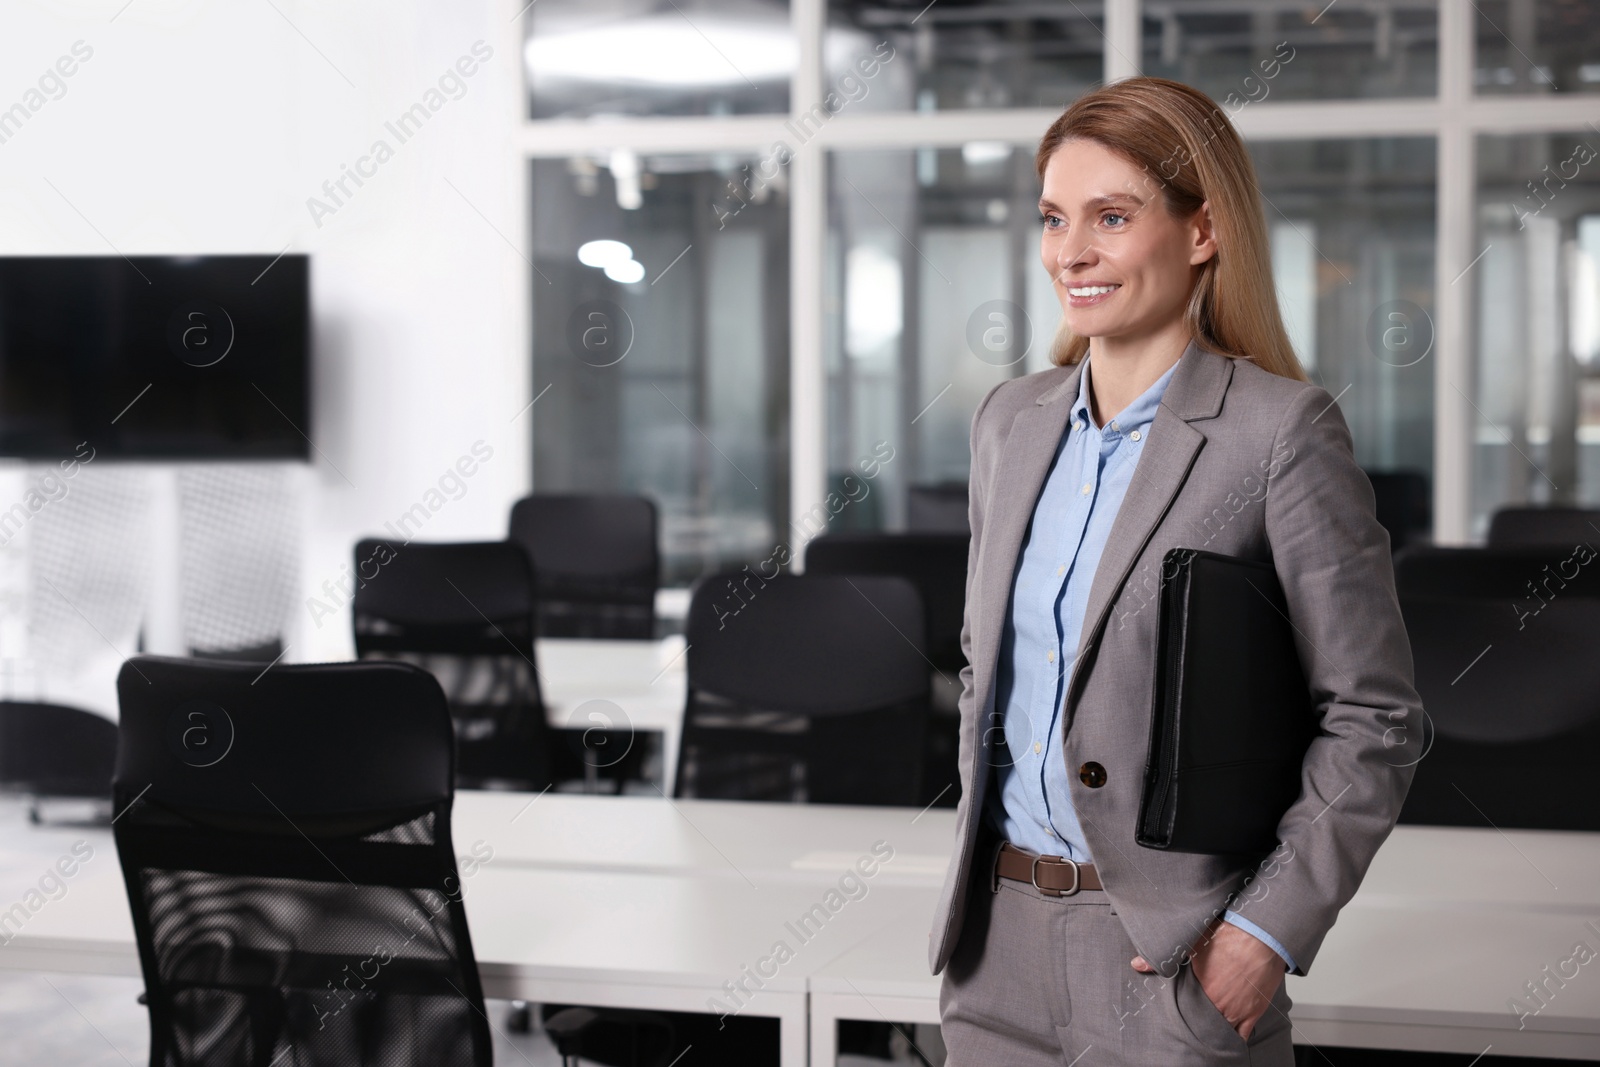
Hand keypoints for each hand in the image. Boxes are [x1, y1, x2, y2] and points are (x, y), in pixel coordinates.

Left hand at [1131, 920, 1283, 1038]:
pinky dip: (1235, 1037)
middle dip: (1197, 1022)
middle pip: (1203, 1022)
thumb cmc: (1228, 934)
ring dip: (1214, 1030)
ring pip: (1222, 1031)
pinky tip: (1228, 1037)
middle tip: (1192, 1022)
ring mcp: (1237, 1010)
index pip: (1185, 1011)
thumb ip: (1163, 958)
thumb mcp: (1191, 942)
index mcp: (1201, 989)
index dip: (1181, 1014)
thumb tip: (1136, 965)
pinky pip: (1243, 1034)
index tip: (1177, 1014)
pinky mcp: (1254, 1011)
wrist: (1260, 934)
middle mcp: (1219, 1003)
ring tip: (1207, 1029)